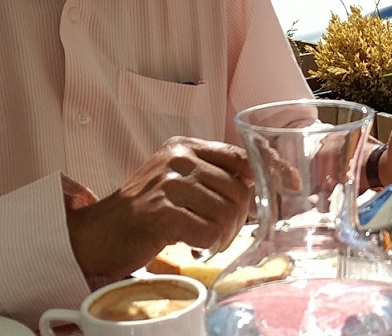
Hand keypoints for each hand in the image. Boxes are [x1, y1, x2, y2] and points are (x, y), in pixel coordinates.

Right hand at [66, 136, 252, 280]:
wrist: (99, 232)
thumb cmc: (142, 210)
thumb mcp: (175, 179)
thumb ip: (210, 176)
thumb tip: (260, 187)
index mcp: (184, 146)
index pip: (239, 154)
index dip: (270, 168)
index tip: (291, 181)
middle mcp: (178, 158)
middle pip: (238, 189)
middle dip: (239, 219)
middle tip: (220, 234)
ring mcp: (168, 183)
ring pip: (226, 212)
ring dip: (222, 236)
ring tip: (204, 241)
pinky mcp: (161, 212)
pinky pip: (207, 232)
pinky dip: (207, 245)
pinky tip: (194, 246)